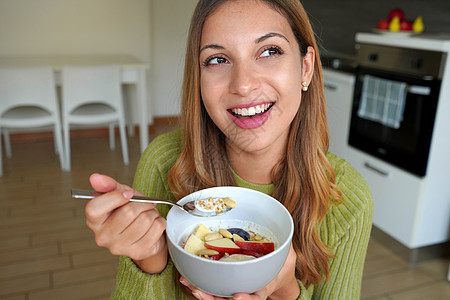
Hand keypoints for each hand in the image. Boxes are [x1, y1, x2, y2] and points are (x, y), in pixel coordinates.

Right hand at [85, 173, 167, 273]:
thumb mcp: (118, 194)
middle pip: (128, 212)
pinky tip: (153, 224)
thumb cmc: (128, 211)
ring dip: (152, 212)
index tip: (128, 194)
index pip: (96, 207)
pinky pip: (157, 228)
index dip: (116, 197)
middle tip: (143, 205)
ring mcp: (119, 247)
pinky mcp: (137, 252)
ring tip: (148, 214)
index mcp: (93, 221)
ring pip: (145, 220)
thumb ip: (107, 185)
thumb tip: (95, 177)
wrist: (144, 232)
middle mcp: (102, 237)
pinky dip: (160, 221)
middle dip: (142, 203)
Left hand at [179, 244, 299, 299]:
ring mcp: (236, 287)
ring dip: (202, 292)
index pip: (257, 297)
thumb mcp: (288, 254)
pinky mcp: (226, 281)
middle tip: (199, 293)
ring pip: (218, 295)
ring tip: (189, 284)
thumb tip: (286, 240)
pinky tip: (187, 277)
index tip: (237, 297)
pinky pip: (213, 285)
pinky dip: (200, 282)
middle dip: (213, 299)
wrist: (275, 269)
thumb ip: (285, 249)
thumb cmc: (282, 260)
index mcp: (264, 286)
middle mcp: (248, 290)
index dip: (248, 299)